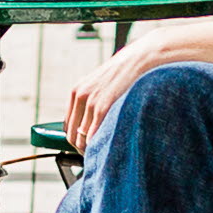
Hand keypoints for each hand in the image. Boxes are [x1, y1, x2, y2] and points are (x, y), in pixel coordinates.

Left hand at [63, 22, 212, 145]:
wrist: (144, 56)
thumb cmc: (129, 72)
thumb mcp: (105, 84)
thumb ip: (97, 100)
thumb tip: (97, 124)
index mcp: (77, 91)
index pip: (68, 127)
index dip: (78, 141)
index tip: (91, 149)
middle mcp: (80, 95)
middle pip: (73, 136)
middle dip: (84, 149)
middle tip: (101, 156)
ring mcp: (90, 100)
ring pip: (82, 138)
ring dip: (93, 150)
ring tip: (109, 155)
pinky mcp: (103, 104)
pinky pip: (93, 134)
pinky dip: (99, 145)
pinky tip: (111, 148)